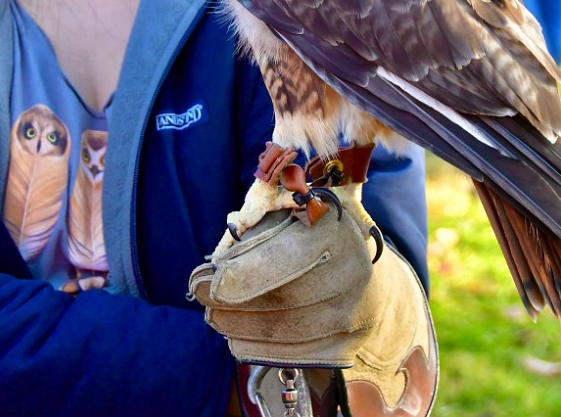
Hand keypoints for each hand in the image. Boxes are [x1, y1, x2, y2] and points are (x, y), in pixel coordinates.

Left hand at [190, 183, 436, 416]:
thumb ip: (254, 223)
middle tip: (199, 292)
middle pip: (285, 297)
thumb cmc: (308, 230)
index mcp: (336, 226)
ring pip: (284, 329)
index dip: (249, 271)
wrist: (361, 269)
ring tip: (213, 314)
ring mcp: (352, 311)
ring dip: (238, 325)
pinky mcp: (344, 344)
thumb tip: (218, 264)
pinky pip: (292, 353)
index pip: (292, 255)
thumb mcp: (285, 208)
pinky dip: (255, 346)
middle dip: (232, 300)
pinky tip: (234, 335)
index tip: (213, 279)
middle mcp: (352, 270)